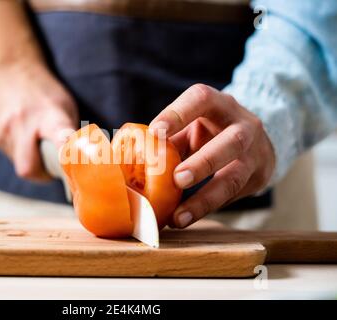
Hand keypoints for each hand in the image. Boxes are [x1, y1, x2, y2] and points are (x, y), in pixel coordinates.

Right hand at [0, 61, 77, 180]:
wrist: (14, 70)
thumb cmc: (47, 92)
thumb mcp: (67, 106)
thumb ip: (71, 134)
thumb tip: (82, 161)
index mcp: (50, 115)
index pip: (60, 139)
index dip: (66, 156)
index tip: (73, 168)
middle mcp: (25, 123)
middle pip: (29, 167)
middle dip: (42, 176)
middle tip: (53, 171)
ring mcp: (6, 129)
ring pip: (20, 165)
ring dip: (32, 165)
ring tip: (39, 148)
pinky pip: (12, 156)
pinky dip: (22, 155)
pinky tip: (27, 140)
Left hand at [149, 84, 274, 227]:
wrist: (257, 142)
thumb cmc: (211, 132)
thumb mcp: (193, 125)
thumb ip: (169, 137)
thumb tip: (128, 156)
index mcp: (219, 104)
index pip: (201, 100)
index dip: (177, 114)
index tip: (154, 132)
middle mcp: (243, 125)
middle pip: (230, 142)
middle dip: (203, 162)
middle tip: (176, 179)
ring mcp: (255, 153)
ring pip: (235, 177)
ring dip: (205, 198)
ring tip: (179, 216)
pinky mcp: (258, 177)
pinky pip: (233, 197)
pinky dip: (206, 209)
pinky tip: (185, 218)